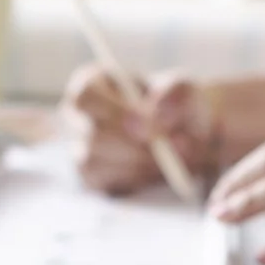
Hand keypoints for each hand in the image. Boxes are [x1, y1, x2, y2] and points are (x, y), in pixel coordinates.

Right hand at [62, 65, 210, 195]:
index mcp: (92, 83)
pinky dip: (129, 178)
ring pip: (92, 160)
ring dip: (134, 163)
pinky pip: (99, 181)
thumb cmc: (177, 106)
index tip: (148, 129)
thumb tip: (158, 113)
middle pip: (89, 132)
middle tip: (167, 152)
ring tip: (168, 159)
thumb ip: (176, 93)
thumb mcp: (186, 91)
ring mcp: (79, 146)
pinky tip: (152, 170)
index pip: (86, 95)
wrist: (185, 137)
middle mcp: (78, 115)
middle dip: (131, 146)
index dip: (114, 113)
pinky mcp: (89, 174)